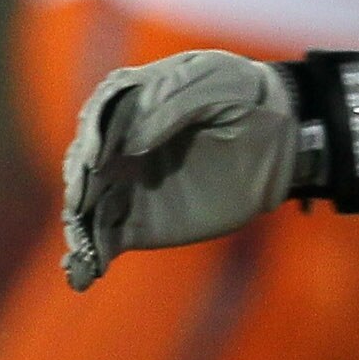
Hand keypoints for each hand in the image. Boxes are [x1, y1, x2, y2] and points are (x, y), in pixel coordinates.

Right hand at [62, 50, 299, 287]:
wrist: (278, 135)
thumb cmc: (245, 97)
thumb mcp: (217, 83)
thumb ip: (172, 105)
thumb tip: (130, 144)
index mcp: (129, 101)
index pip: (100, 119)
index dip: (95, 138)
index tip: (96, 161)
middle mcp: (116, 143)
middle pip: (85, 164)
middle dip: (81, 185)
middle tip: (83, 205)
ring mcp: (126, 183)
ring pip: (89, 205)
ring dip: (80, 228)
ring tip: (83, 251)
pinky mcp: (138, 220)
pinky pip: (107, 238)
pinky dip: (92, 257)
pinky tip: (83, 276)